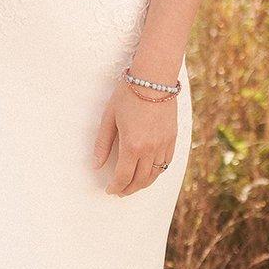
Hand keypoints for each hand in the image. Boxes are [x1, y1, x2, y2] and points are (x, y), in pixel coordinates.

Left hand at [92, 76, 178, 196]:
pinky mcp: (172, 138)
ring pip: (155, 174)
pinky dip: (157, 171)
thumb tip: (96, 165)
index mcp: (132, 145)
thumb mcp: (109, 118)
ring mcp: (164, 144)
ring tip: (133, 185)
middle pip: (140, 179)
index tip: (110, 190)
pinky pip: (166, 162)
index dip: (116, 186)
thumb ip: (102, 144)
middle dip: (129, 188)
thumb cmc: (128, 94)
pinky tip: (149, 172)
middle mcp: (150, 149)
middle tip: (120, 191)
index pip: (124, 176)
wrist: (154, 77)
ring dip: (143, 183)